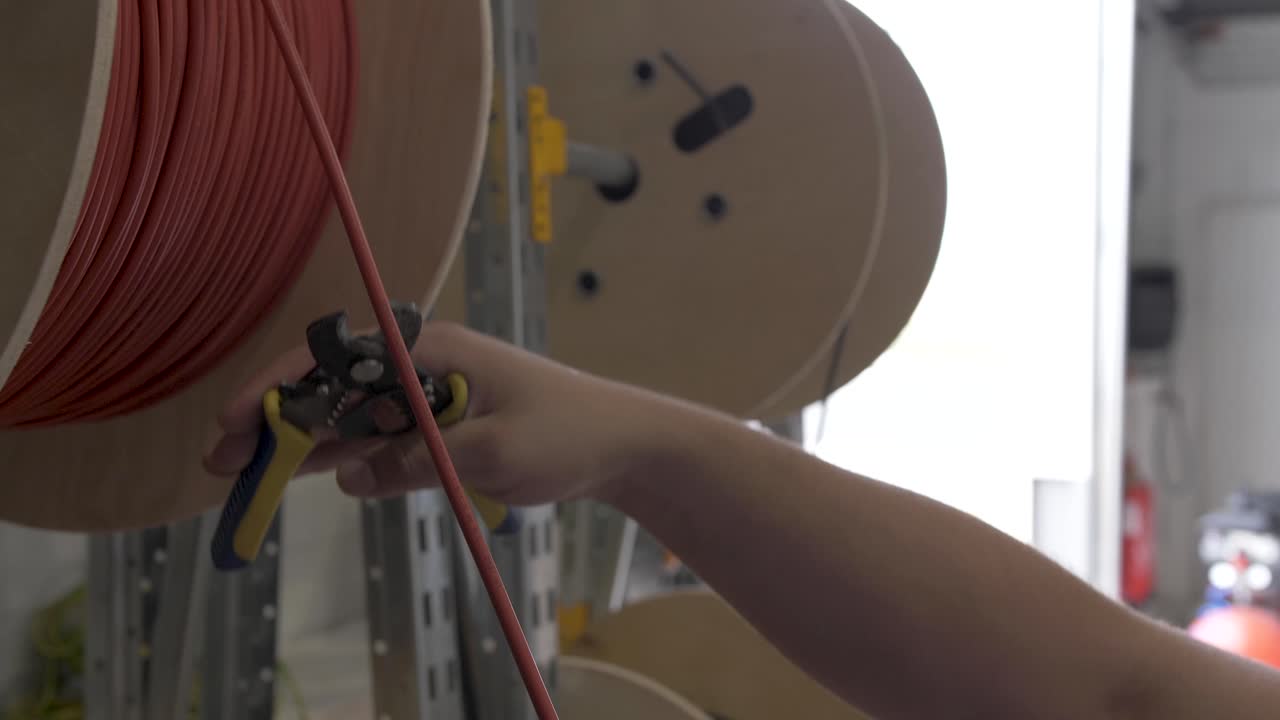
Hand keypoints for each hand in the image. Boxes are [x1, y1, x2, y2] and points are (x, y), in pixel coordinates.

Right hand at [204, 321, 667, 504]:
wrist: (620, 443)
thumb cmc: (569, 432)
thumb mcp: (494, 452)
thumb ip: (422, 461)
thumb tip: (352, 475)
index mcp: (431, 351)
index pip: (338, 361)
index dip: (280, 390)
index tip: (237, 422)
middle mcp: (422, 367)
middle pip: (334, 390)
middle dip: (278, 422)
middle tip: (224, 461)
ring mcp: (429, 397)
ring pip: (351, 418)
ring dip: (304, 444)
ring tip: (249, 475)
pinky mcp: (441, 427)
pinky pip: (381, 441)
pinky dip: (348, 458)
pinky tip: (312, 475)